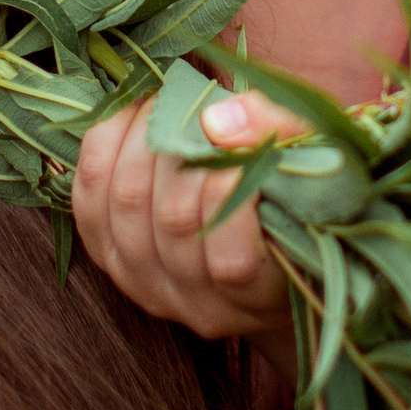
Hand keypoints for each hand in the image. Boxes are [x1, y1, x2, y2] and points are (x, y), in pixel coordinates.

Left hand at [72, 87, 312, 369]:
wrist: (274, 249)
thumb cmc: (307, 199)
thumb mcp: (321, 164)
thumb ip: (280, 135)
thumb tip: (218, 119)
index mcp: (261, 297)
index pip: (231, 260)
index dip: (227, 187)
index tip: (237, 133)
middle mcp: (200, 307)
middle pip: (172, 222)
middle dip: (181, 148)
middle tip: (196, 102)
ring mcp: (150, 291)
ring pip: (125, 209)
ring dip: (140, 142)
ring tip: (165, 104)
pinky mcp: (113, 266)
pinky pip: (89, 205)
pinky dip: (103, 152)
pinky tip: (129, 121)